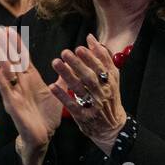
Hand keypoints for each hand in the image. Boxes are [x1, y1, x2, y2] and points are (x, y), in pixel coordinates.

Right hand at [0, 25, 62, 154]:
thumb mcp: (58, 94)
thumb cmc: (48, 116)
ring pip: (6, 70)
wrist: (43, 138)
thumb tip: (67, 63)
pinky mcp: (12, 103)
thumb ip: (61, 79)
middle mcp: (21, 82)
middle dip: (4, 44)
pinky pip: (4, 87)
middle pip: (11, 59)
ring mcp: (15, 91)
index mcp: (31, 79)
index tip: (9, 29)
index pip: (22, 57)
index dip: (16, 43)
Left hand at [49, 35, 127, 154]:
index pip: (101, 69)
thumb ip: (102, 57)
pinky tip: (52, 86)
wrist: (112, 127)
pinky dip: (62, 96)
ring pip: (80, 90)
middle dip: (78, 65)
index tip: (79, 48)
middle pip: (90, 78)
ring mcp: (93, 106)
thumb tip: (90, 38)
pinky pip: (72, 105)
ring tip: (56, 63)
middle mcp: (102, 93)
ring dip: (67, 76)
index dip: (91, 58)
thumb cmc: (109, 96)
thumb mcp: (111, 77)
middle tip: (64, 52)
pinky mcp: (83, 116)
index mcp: (109, 82)